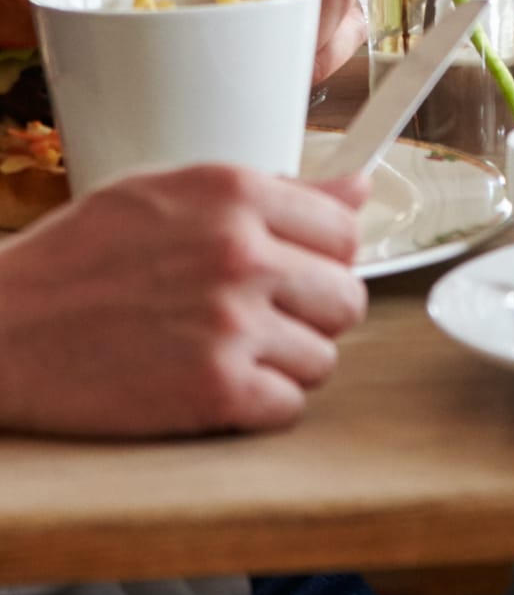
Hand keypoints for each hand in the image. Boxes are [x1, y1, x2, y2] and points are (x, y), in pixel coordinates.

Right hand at [0, 164, 368, 435]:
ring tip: (234, 354)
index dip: (323, 257)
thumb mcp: (171, 191)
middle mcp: (244, 254)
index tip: (296, 271)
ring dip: (287, 364)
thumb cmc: (76, 258)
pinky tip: (220, 389)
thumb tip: (357, 187)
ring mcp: (231, 323)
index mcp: (237, 194)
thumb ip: (274, 191)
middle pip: (347, 296)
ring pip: (323, 356)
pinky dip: (260, 407)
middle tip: (267, 320)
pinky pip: (287, 406)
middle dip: (313, 314)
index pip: (345, 230)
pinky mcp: (211, 390)